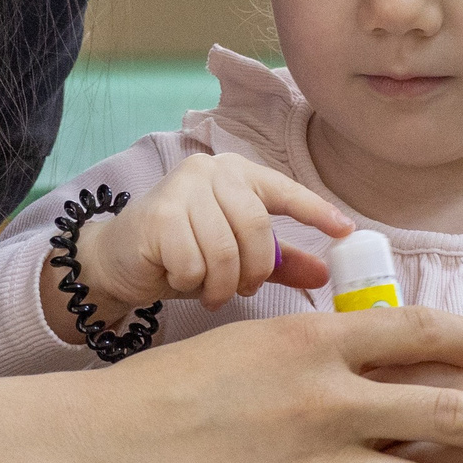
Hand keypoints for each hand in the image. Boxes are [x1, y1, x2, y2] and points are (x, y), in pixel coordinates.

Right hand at [43, 155, 354, 339]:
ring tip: (210, 291)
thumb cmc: (180, 252)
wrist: (116, 258)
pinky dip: (192, 283)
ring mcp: (182, 189)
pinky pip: (194, 263)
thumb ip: (279, 261)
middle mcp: (211, 171)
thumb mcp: (235, 255)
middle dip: (256, 270)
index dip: (317, 211)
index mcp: (237, 173)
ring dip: (222, 284)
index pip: (284, 190)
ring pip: (226, 251)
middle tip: (243, 289)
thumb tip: (325, 274)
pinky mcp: (158, 215)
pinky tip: (180, 279)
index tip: (346, 231)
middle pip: (257, 227)